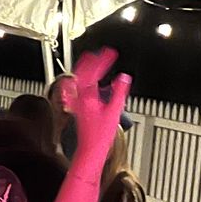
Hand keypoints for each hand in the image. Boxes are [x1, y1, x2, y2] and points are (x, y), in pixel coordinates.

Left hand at [67, 49, 130, 169]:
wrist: (90, 148)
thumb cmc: (100, 134)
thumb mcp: (114, 111)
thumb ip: (118, 93)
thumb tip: (123, 78)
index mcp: (87, 96)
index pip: (92, 73)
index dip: (101, 61)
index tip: (109, 53)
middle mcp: (79, 98)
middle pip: (82, 73)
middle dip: (90, 61)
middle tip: (99, 52)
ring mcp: (77, 102)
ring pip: (78, 80)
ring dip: (85, 69)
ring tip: (92, 60)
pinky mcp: (78, 107)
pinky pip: (78, 89)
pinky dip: (84, 81)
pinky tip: (91, 82)